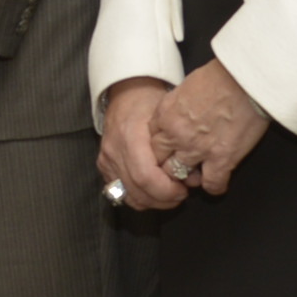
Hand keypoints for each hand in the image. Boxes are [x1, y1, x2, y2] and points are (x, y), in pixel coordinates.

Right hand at [97, 78, 188, 210]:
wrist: (126, 94)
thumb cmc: (150, 102)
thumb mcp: (168, 116)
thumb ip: (179, 147)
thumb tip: (193, 175)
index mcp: (131, 136)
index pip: (146, 177)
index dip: (166, 191)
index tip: (183, 189)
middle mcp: (115, 150)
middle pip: (138, 191)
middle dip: (163, 199)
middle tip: (181, 194)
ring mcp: (106, 160)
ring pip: (128, 196)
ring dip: (152, 202)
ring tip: (169, 194)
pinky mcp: (103, 166)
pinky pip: (120, 192)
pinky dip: (139, 197)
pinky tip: (153, 192)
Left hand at [145, 59, 269, 194]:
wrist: (245, 79)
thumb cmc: (221, 75)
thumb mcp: (187, 85)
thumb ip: (179, 104)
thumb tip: (183, 112)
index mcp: (166, 113)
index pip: (151, 139)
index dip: (162, 145)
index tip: (170, 147)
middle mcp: (176, 134)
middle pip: (160, 160)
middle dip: (167, 164)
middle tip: (179, 166)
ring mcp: (197, 149)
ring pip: (180, 175)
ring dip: (188, 177)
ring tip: (196, 175)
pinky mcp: (221, 159)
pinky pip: (212, 184)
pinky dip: (215, 186)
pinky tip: (218, 182)